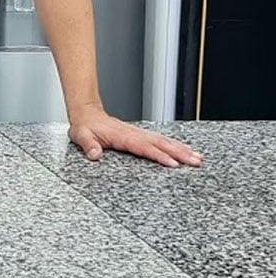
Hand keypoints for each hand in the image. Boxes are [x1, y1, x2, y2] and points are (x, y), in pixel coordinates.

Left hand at [68, 109, 202, 167]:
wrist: (87, 113)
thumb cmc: (85, 126)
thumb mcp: (80, 135)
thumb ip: (88, 145)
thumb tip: (94, 154)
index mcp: (122, 136)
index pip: (144, 147)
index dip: (159, 155)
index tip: (173, 163)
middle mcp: (134, 134)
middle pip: (160, 144)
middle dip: (180, 153)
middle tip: (196, 162)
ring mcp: (139, 133)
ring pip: (164, 141)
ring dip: (182, 149)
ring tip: (198, 158)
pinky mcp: (140, 135)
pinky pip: (160, 140)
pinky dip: (175, 145)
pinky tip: (186, 150)